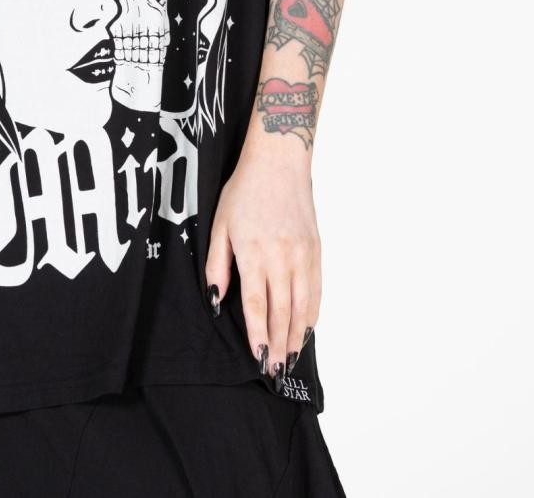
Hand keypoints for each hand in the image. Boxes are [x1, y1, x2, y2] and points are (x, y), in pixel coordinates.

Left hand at [204, 148, 319, 387]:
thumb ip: (218, 265)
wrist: (279, 162)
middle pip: (282, 312)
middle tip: (276, 370)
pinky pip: (317, 289)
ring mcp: (302, 254)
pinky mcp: (316, 249)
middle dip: (278, 344)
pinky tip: (307, 328)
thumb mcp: (220, 224)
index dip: (258, 335)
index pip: (257, 305)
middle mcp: (281, 257)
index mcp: (254, 252)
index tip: (259, 357)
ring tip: (291, 358)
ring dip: (297, 335)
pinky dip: (313, 313)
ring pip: (302, 305)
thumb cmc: (244, 191)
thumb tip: (217, 300)